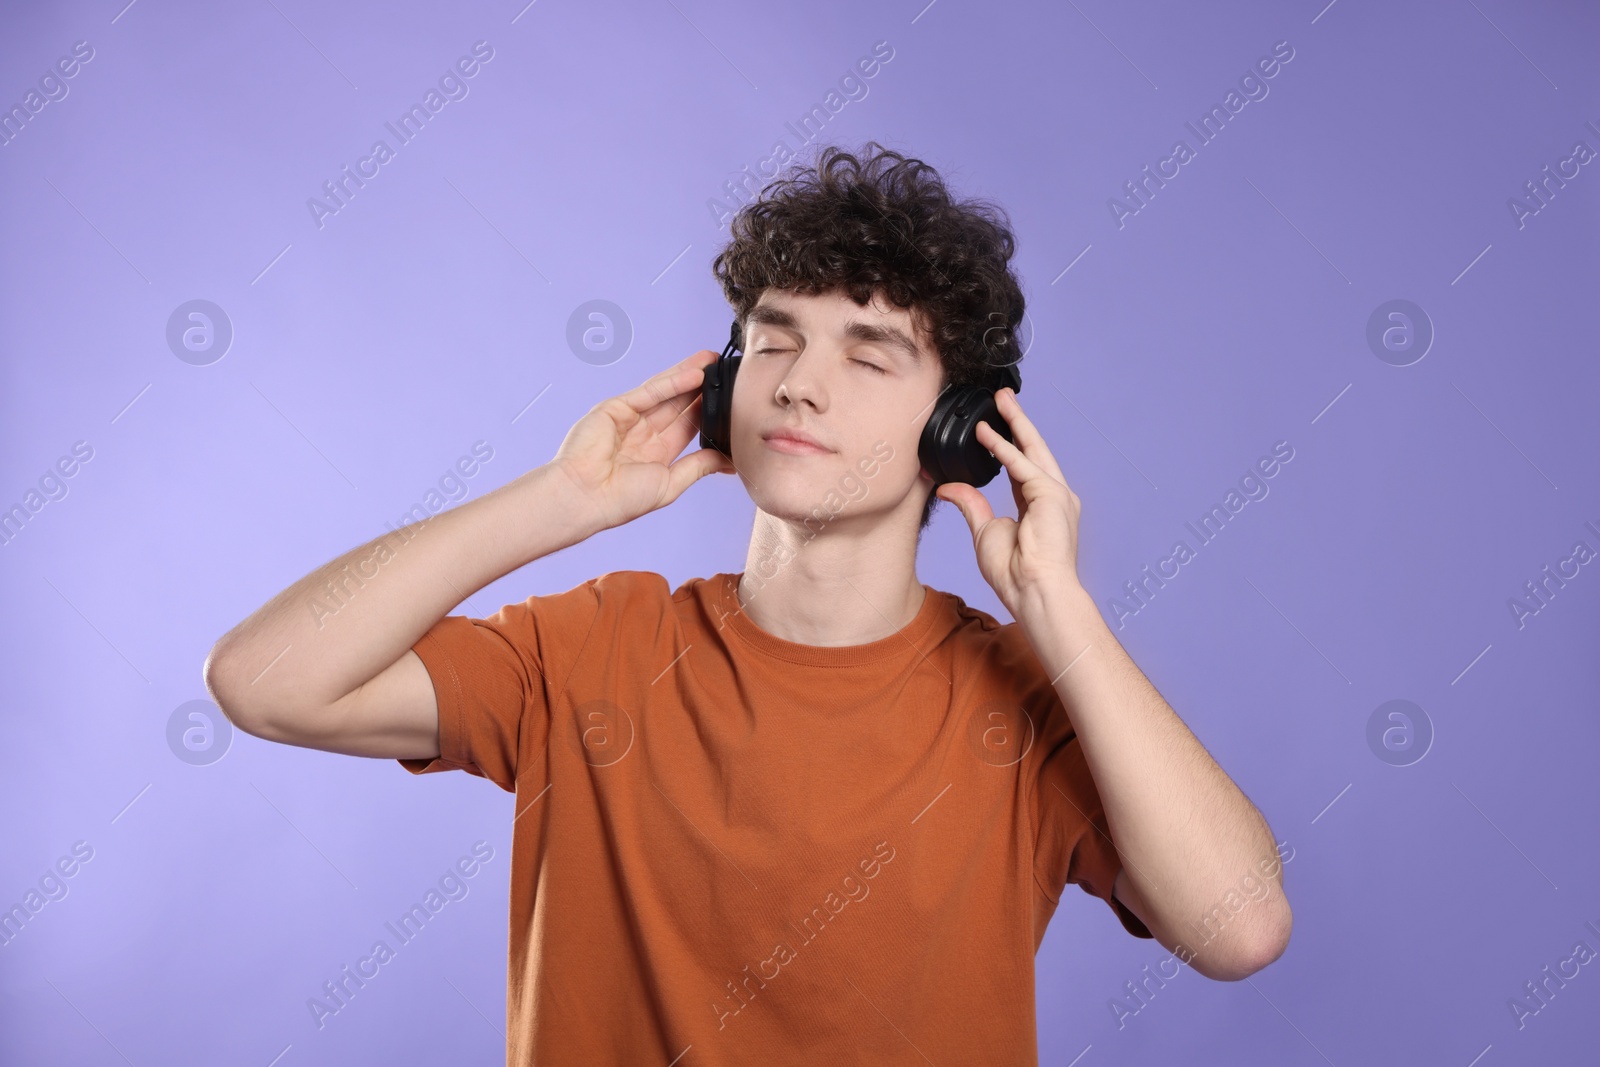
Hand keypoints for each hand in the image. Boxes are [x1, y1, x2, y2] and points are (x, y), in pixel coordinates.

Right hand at [551, 349, 737, 530]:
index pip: (687, 426)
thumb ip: (698, 467)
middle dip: (701, 388)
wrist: (585, 497)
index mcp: (656, 454)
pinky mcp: (616, 408)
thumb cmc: (621, 500)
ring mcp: (628, 418)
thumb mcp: (671, 483)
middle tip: (725, 371)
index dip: (708, 411)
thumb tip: (728, 461)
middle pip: (678, 404)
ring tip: (713, 360)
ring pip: (665, 392)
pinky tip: (694, 374)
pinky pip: (649, 392)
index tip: (731, 399)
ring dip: (689, 375)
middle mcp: (642, 433)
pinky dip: (672, 382)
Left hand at [934, 387, 1083, 615]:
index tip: (992, 426)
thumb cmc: (1015, 572)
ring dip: (1015, 422)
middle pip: (1033, 450)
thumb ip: (971, 504)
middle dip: (1017, 422)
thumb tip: (948, 486)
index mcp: (1041, 506)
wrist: (1034, 591)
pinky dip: (1003, 448)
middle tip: (1002, 398)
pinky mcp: (1052, 495)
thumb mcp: (985, 531)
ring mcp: (1056, 494)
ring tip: (1000, 400)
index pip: (1022, 467)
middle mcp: (1053, 496)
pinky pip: (1022, 465)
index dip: (1007, 445)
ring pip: (1032, 449)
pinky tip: (986, 433)